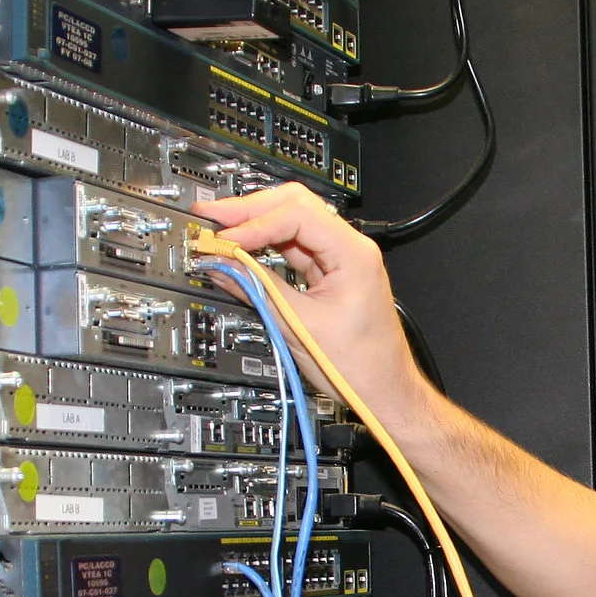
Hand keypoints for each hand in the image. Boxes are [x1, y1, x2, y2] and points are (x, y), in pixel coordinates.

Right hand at [199, 183, 431, 428]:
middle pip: (294, 205)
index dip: (255, 223)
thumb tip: (224, 267)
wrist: (383, 392)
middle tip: (212, 216)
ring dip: (254, 224)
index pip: (297, 215)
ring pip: (291, 222)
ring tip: (220, 230)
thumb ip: (259, 290)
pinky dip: (264, 247)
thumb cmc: (362, 367)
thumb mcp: (300, 326)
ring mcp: (340, 259)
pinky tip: (241, 250)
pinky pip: (292, 248)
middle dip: (250, 209)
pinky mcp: (329, 273)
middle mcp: (350, 248)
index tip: (225, 239)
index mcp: (354, 254)